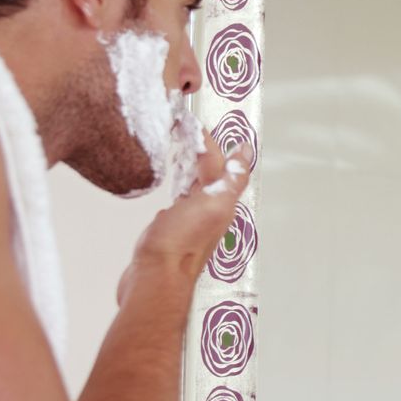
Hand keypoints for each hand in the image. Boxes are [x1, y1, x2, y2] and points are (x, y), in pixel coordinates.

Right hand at [117, 134, 253, 303]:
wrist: (155, 278)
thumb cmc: (181, 243)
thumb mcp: (213, 203)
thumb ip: (231, 178)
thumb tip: (246, 151)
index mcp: (220, 201)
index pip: (217, 162)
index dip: (207, 141)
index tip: (193, 122)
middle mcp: (208, 211)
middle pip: (207, 173)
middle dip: (201, 151)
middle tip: (188, 130)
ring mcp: (188, 221)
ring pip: (193, 187)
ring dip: (190, 169)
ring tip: (183, 151)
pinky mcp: (169, 231)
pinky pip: (177, 203)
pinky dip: (175, 190)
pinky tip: (171, 189)